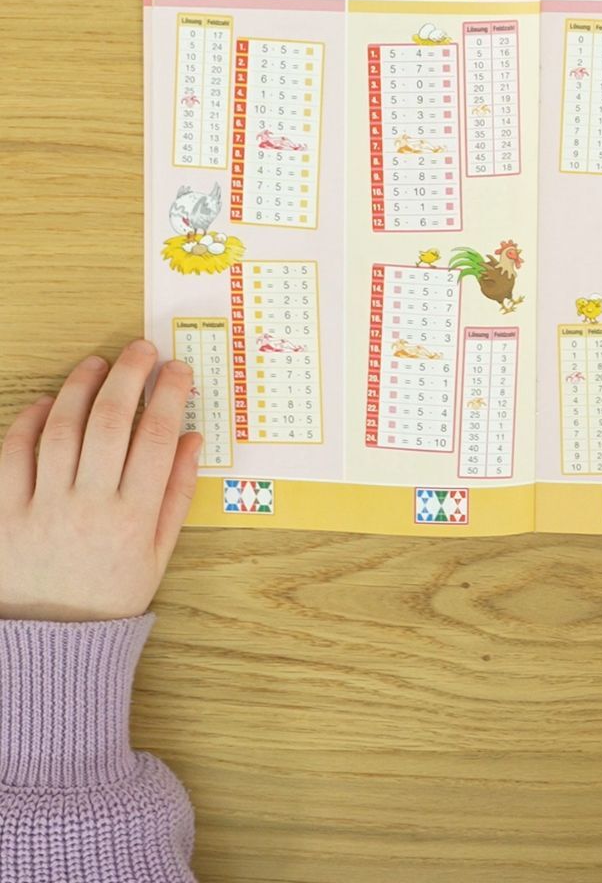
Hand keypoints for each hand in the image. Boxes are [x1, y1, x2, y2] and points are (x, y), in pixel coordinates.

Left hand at [0, 340, 200, 620]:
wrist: (49, 642)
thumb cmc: (109, 596)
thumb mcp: (158, 552)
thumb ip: (176, 493)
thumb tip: (191, 438)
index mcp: (133, 518)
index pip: (156, 438)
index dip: (169, 395)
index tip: (177, 370)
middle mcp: (88, 507)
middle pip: (111, 423)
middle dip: (129, 376)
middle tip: (141, 350)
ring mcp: (42, 509)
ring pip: (61, 430)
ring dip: (81, 388)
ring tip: (97, 365)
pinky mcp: (4, 515)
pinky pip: (11, 456)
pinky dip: (27, 423)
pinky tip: (46, 404)